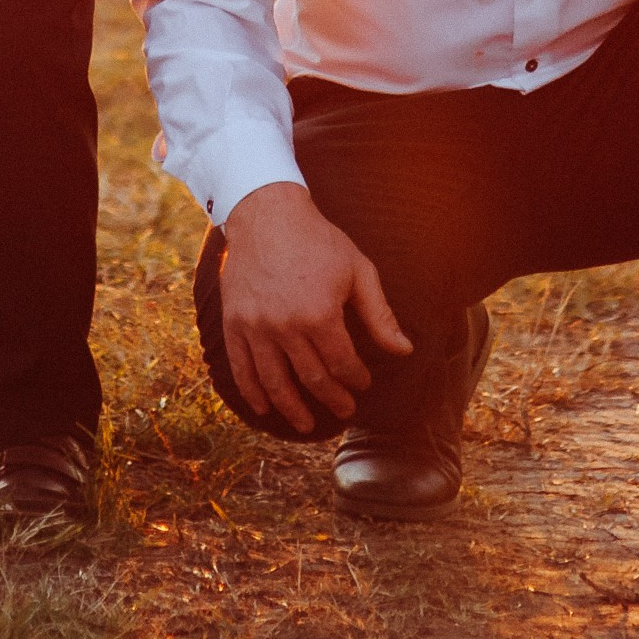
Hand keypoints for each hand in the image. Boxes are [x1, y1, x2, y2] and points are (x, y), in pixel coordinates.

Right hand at [219, 181, 412, 430]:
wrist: (266, 214)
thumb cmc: (318, 240)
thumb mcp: (357, 270)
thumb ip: (379, 315)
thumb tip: (405, 350)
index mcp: (320, 314)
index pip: (342, 364)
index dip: (357, 378)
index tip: (364, 382)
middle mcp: (286, 327)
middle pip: (312, 379)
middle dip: (333, 399)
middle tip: (345, 410)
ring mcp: (256, 328)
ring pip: (276, 384)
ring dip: (293, 410)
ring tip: (307, 424)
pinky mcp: (234, 324)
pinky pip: (241, 369)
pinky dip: (253, 393)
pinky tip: (264, 408)